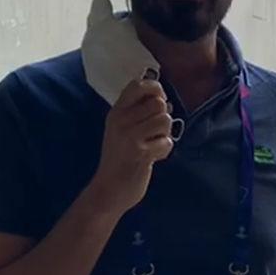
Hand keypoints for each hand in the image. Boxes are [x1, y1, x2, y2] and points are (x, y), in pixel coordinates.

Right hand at [89, 77, 173, 214]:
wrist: (109, 189)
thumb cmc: (120, 158)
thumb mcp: (121, 129)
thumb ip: (138, 112)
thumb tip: (164, 98)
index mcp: (116, 111)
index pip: (138, 84)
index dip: (155, 88)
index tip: (158, 101)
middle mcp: (121, 120)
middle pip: (159, 103)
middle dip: (163, 117)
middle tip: (154, 133)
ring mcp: (130, 136)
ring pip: (165, 120)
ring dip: (165, 134)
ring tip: (153, 144)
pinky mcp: (141, 153)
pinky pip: (167, 142)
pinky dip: (164, 151)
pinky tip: (153, 158)